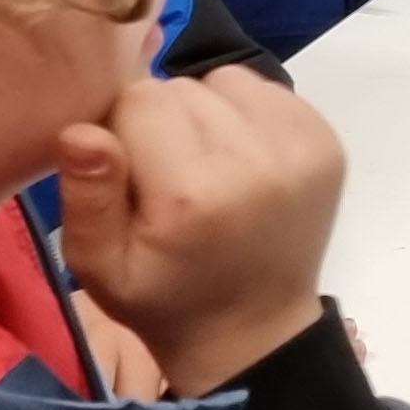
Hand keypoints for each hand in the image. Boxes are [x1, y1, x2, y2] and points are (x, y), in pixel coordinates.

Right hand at [53, 66, 345, 397]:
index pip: (138, 100)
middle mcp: (256, 160)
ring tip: (206, 167)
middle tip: (168, 179)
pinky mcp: (327, 141)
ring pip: (223, 81)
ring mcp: (302, 147)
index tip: (131, 175)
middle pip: (182, 88)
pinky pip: (265, 91)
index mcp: (192, 194)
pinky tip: (241, 161)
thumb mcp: (100, 267)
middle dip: (163, 123)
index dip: (123, 131)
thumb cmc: (164, 298)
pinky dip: (245, 115)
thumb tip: (81, 129)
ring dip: (205, 113)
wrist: (253, 328)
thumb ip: (86, 197)